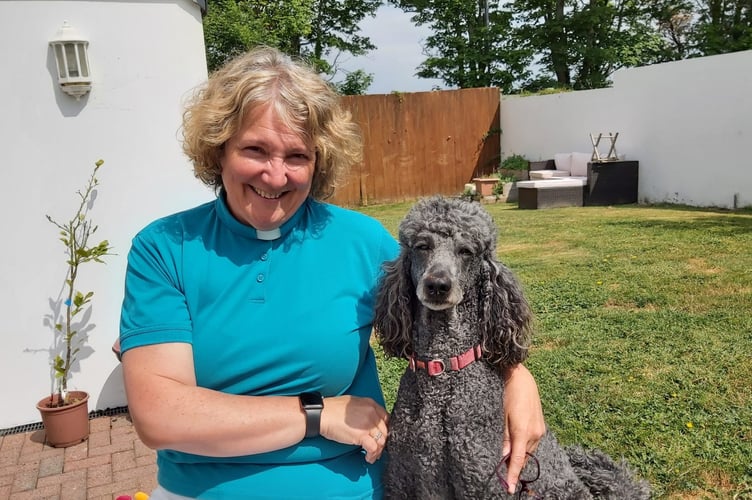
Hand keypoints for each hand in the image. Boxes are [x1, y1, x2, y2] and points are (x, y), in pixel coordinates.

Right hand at [319, 395, 388, 463]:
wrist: (322, 414)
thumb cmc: (333, 409)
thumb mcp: (353, 404)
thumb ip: (364, 410)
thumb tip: (369, 421)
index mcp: (370, 404)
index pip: (386, 418)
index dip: (385, 429)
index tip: (381, 436)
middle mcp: (372, 413)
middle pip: (385, 430)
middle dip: (382, 442)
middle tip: (378, 449)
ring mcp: (368, 424)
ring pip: (381, 440)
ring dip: (378, 451)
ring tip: (373, 456)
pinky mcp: (361, 435)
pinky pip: (373, 448)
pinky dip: (372, 455)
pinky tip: (368, 458)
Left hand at [501, 364, 544, 493]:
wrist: (520, 377)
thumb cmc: (506, 394)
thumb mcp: (501, 415)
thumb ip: (504, 437)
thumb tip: (504, 455)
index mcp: (523, 431)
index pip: (517, 460)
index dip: (513, 475)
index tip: (509, 489)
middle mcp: (535, 433)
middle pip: (524, 458)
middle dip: (515, 466)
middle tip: (503, 473)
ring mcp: (540, 430)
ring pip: (529, 451)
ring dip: (520, 456)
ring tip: (508, 460)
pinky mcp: (541, 425)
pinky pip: (532, 443)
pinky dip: (524, 448)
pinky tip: (517, 445)